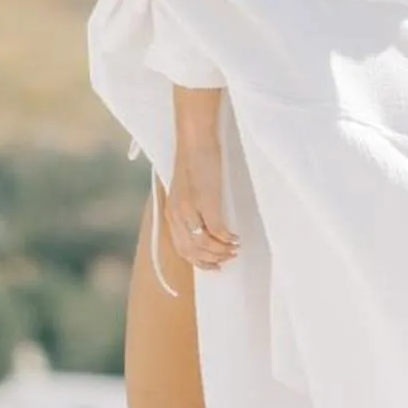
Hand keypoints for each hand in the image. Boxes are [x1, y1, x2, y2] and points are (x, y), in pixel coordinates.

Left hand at [167, 135, 238, 272]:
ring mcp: (190, 208)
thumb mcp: (186, 191)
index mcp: (171, 213)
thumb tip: (203, 228)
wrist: (195, 140)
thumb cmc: (193, 162)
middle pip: (193, 250)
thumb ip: (189, 210)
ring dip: (221, 251)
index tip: (214, 266)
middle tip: (228, 258)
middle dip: (212, 259)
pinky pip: (217, 229)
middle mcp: (176, 214)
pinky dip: (228, 238)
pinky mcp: (205, 200)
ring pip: (205, 243)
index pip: (182, 249)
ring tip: (235, 249)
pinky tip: (236, 237)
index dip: (199, 262)